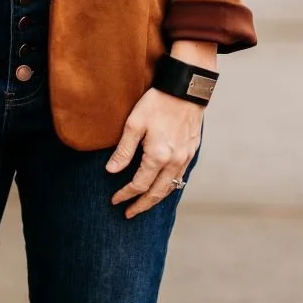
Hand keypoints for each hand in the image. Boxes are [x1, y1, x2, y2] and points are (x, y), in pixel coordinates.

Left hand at [105, 89, 201, 218]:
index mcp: (158, 156)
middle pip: (157, 193)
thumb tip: (111, 171)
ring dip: (156, 199)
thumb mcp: (134, 123)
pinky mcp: (191, 151)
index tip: (115, 201)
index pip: (139, 185)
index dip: (126, 194)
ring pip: (171, 188)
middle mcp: (174, 162)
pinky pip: (180, 177)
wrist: (186, 88)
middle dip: (141, 205)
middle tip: (129, 214)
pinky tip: (162, 186)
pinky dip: (169, 187)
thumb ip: (123, 150)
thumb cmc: (157, 102)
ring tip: (143, 204)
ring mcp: (185, 158)